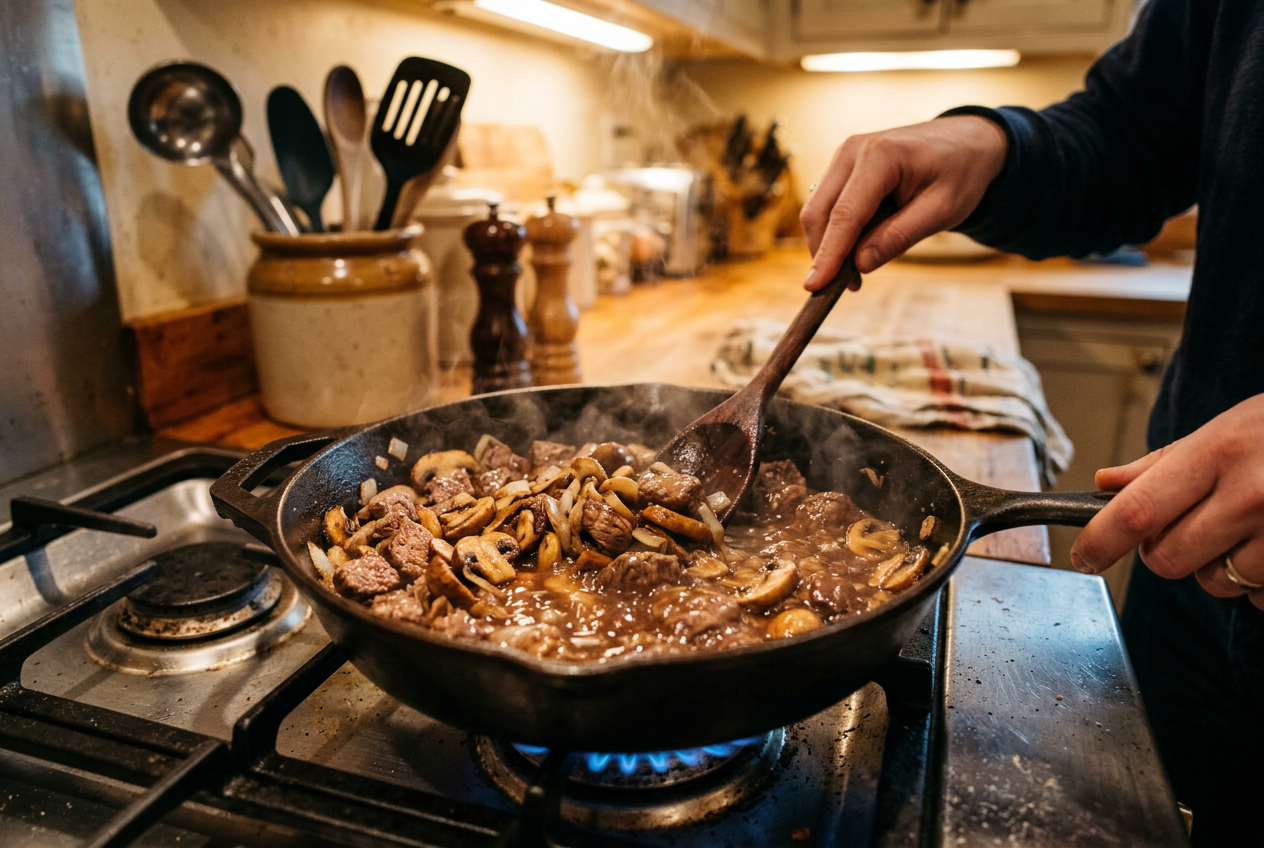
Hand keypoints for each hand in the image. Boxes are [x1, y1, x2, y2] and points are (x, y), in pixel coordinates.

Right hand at [799, 116, 1007, 290]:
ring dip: (829, 245)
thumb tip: (860, 264)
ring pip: (818, 210)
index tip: (815, 286)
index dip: (828, 254)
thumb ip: (899, 236)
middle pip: (819, 212)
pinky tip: (858, 249)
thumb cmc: (960, 172)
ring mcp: (844, 156)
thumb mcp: (942, 210)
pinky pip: (828, 205)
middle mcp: (853, 151)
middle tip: (845, 286)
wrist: (967, 141)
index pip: (845, 214)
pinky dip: (836, 232)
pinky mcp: (843, 167)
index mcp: (881, 155)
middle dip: (824, 253)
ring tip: (857, 271)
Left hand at [1070, 394, 1263, 607]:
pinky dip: (1259, 582)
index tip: (1083, 557)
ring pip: (1217, 582)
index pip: (1136, 512)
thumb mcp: (1224, 430)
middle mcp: (1249, 495)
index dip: (1099, 542)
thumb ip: (1162, 463)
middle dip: (1165, 552)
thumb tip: (1106, 482)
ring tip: (1245, 527)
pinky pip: (1261, 597)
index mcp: (1217, 454)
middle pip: (1169, 560)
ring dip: (1219, 566)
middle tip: (1189, 525)